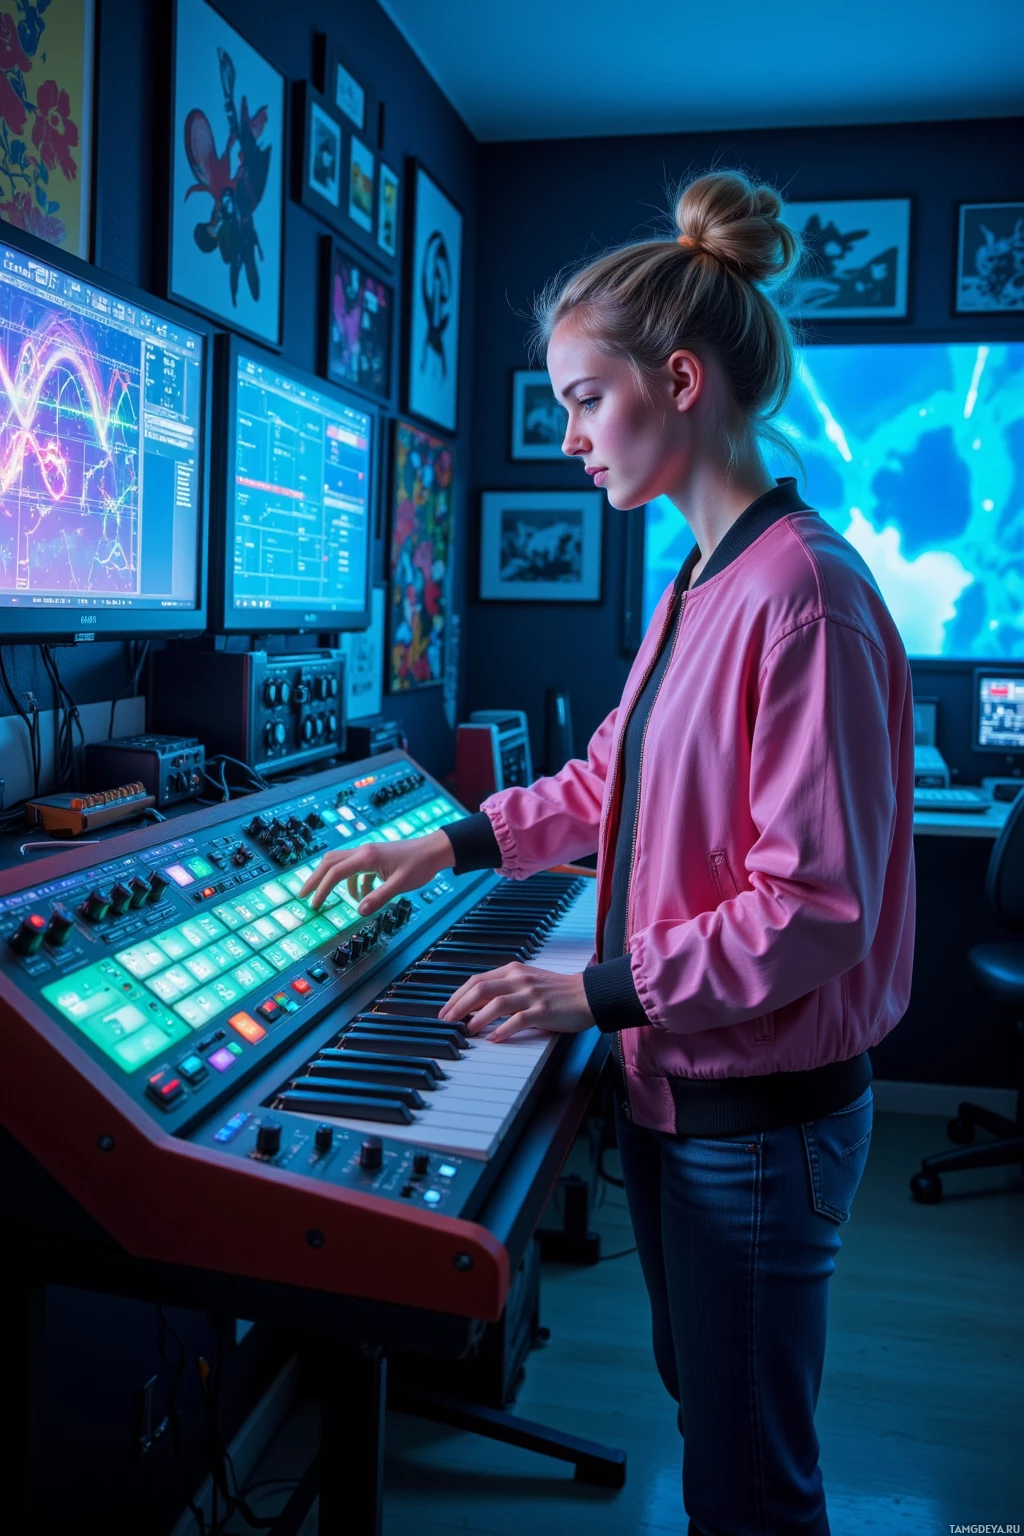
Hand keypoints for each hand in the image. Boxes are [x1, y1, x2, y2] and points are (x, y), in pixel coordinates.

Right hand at [298, 829, 454, 913]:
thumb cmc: (419, 866)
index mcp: (366, 857)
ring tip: (325, 898)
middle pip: (329, 863)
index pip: (335, 873)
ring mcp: (367, 853)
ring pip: (339, 863)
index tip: (314, 905)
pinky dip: (351, 883)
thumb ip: (378, 898)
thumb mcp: (400, 885)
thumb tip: (358, 911)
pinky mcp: (373, 857)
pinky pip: (354, 869)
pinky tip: (360, 897)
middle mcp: (362, 851)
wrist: (433, 851)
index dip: (322, 889)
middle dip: (315, 879)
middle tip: (303, 896)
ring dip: (331, 880)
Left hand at [438, 964, 594, 1042]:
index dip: (457, 996)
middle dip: (459, 1006)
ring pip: (496, 1004)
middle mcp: (519, 979)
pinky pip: (517, 1020)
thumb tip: (476, 1004)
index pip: (477, 980)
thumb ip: (504, 988)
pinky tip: (493, 1038)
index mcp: (513, 970)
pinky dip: (502, 1030)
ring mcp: (531, 995)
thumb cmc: (556, 991)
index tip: (445, 1010)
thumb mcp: (527, 981)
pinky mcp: (543, 1011)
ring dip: (477, 1018)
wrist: (587, 994)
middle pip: (481, 989)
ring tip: (467, 1030)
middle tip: (447, 1021)